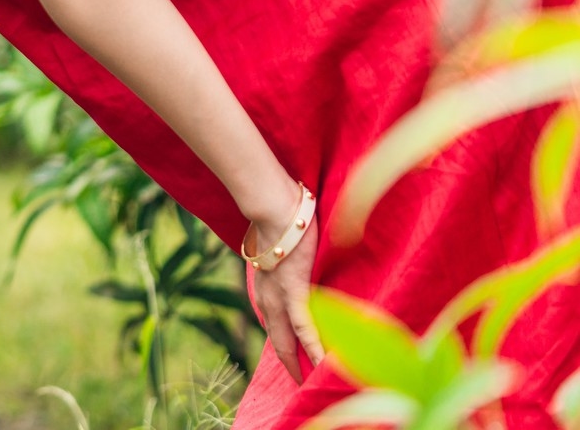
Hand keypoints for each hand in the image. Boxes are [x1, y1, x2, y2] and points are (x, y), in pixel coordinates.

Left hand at [251, 210, 324, 383]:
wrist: (275, 205)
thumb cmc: (281, 221)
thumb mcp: (280, 250)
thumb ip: (287, 265)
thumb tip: (297, 266)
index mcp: (264, 288)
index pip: (274, 326)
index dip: (284, 347)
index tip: (293, 365)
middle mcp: (267, 297)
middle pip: (279, 340)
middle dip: (291, 364)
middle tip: (303, 385)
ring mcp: (279, 296)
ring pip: (291, 339)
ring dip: (305, 362)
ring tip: (319, 383)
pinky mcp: (294, 291)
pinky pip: (305, 327)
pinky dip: (316, 347)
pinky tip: (326, 364)